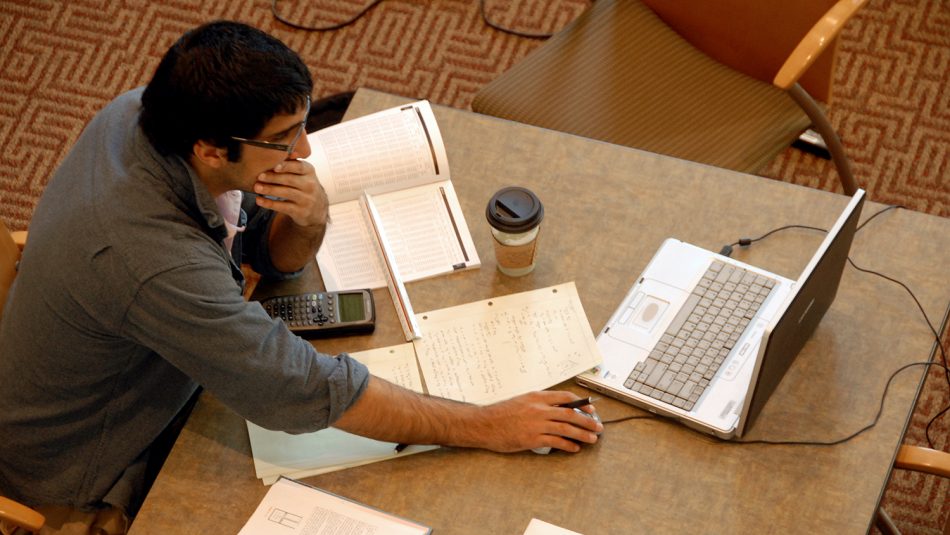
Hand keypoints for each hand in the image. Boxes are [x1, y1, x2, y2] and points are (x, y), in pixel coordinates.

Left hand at [253, 160, 328, 229]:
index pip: (299, 167)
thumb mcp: (304, 173)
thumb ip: (292, 163)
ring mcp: (306, 199)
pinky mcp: (300, 211)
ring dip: (270, 189)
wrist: (317, 208)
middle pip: (290, 180)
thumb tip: (278, 150)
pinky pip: (282, 207)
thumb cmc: (305, 186)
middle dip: (273, 178)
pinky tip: (259, 200)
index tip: (274, 166)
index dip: (286, 166)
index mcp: (309, 172)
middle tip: (259, 176)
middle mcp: (310, 185)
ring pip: (286, 193)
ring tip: (257, 187)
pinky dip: (269, 203)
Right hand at [473, 391, 602, 452]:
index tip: (591, 410)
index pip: (566, 397)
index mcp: (537, 397)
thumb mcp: (522, 401)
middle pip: (571, 414)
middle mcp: (539, 408)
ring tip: (592, 439)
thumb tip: (559, 410)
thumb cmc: (501, 413)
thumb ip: (539, 404)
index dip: (581, 404)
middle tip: (598, 427)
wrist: (483, 424)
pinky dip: (568, 445)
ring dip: (582, 434)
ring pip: (566, 428)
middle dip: (588, 420)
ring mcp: (536, 424)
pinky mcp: (532, 439)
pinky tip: (574, 448)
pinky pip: (555, 442)